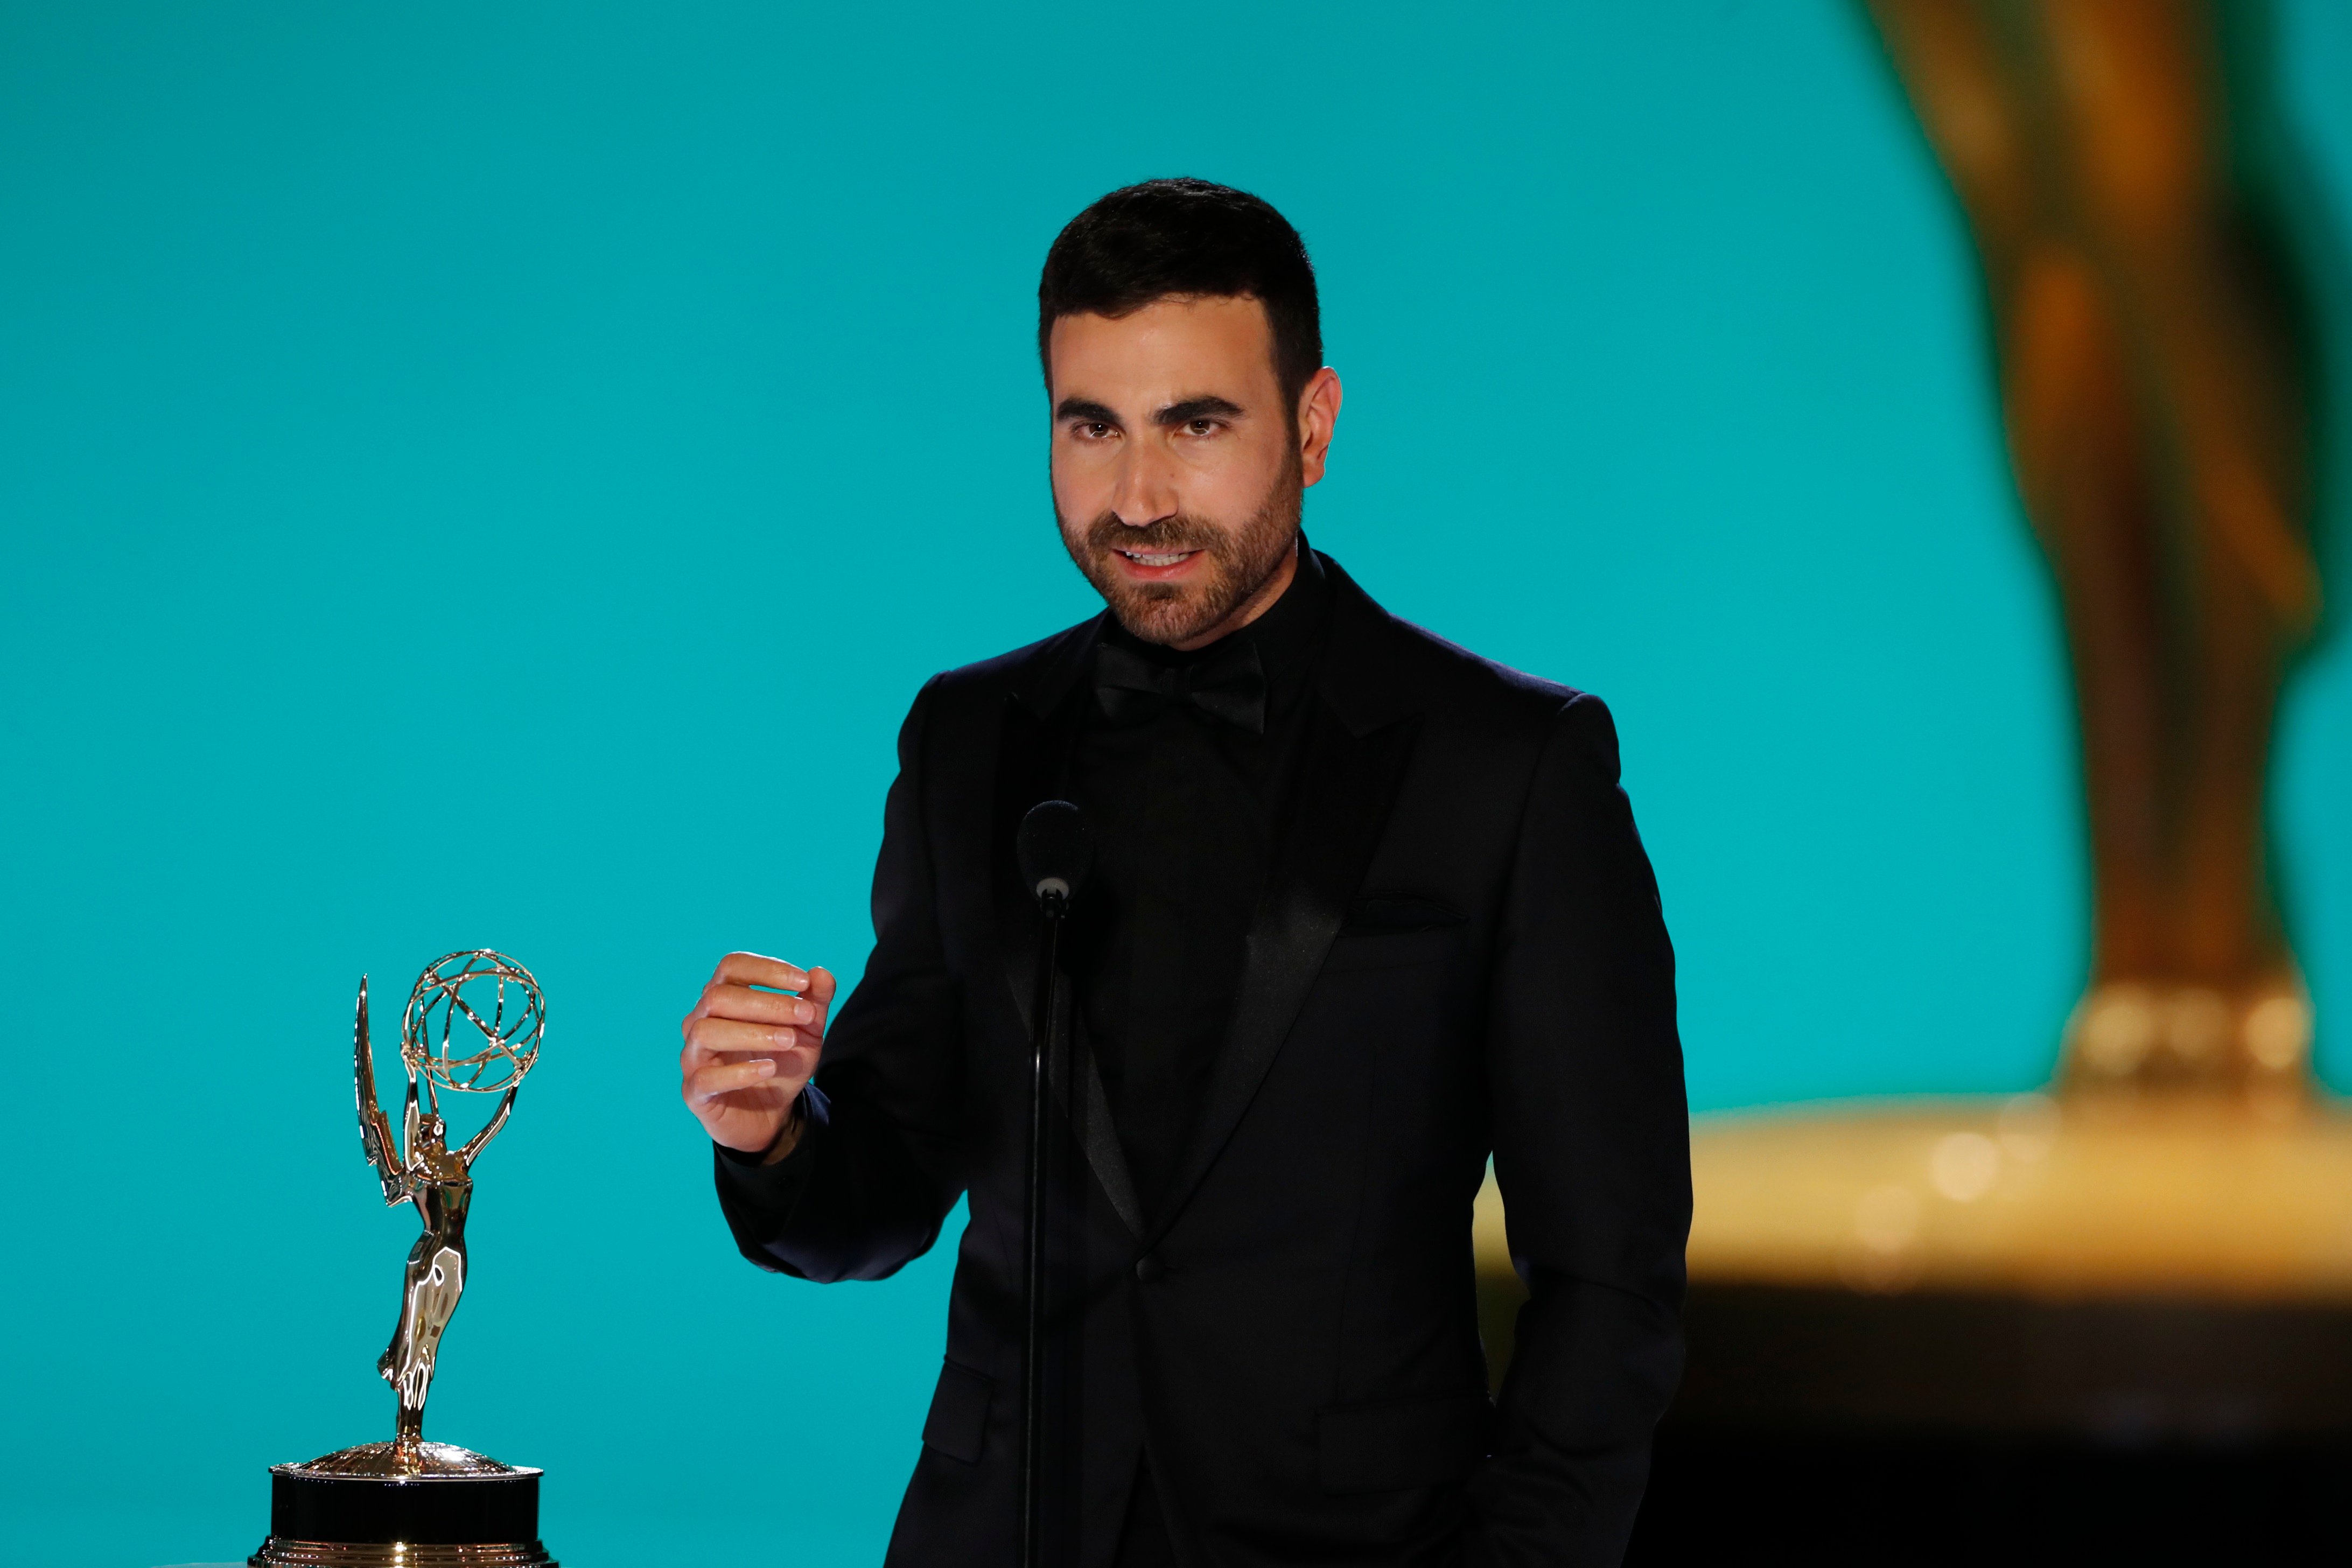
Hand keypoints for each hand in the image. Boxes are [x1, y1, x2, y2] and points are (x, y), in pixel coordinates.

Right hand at [681, 953, 835, 1157]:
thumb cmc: (782, 1063)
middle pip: (718, 996)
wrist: (772, 1115)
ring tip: (789, 1041)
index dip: (767, 969)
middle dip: (766, 1003)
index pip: (731, 967)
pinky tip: (769, 1069)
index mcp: (723, 998)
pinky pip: (706, 1078)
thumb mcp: (807, 1033)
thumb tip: (821, 973)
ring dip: (753, 1032)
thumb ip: (815, 1002)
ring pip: (706, 1031)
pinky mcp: (695, 1092)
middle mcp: (700, 1021)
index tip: (804, 982)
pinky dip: (740, 1072)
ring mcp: (693, 1056)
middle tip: (804, 1015)